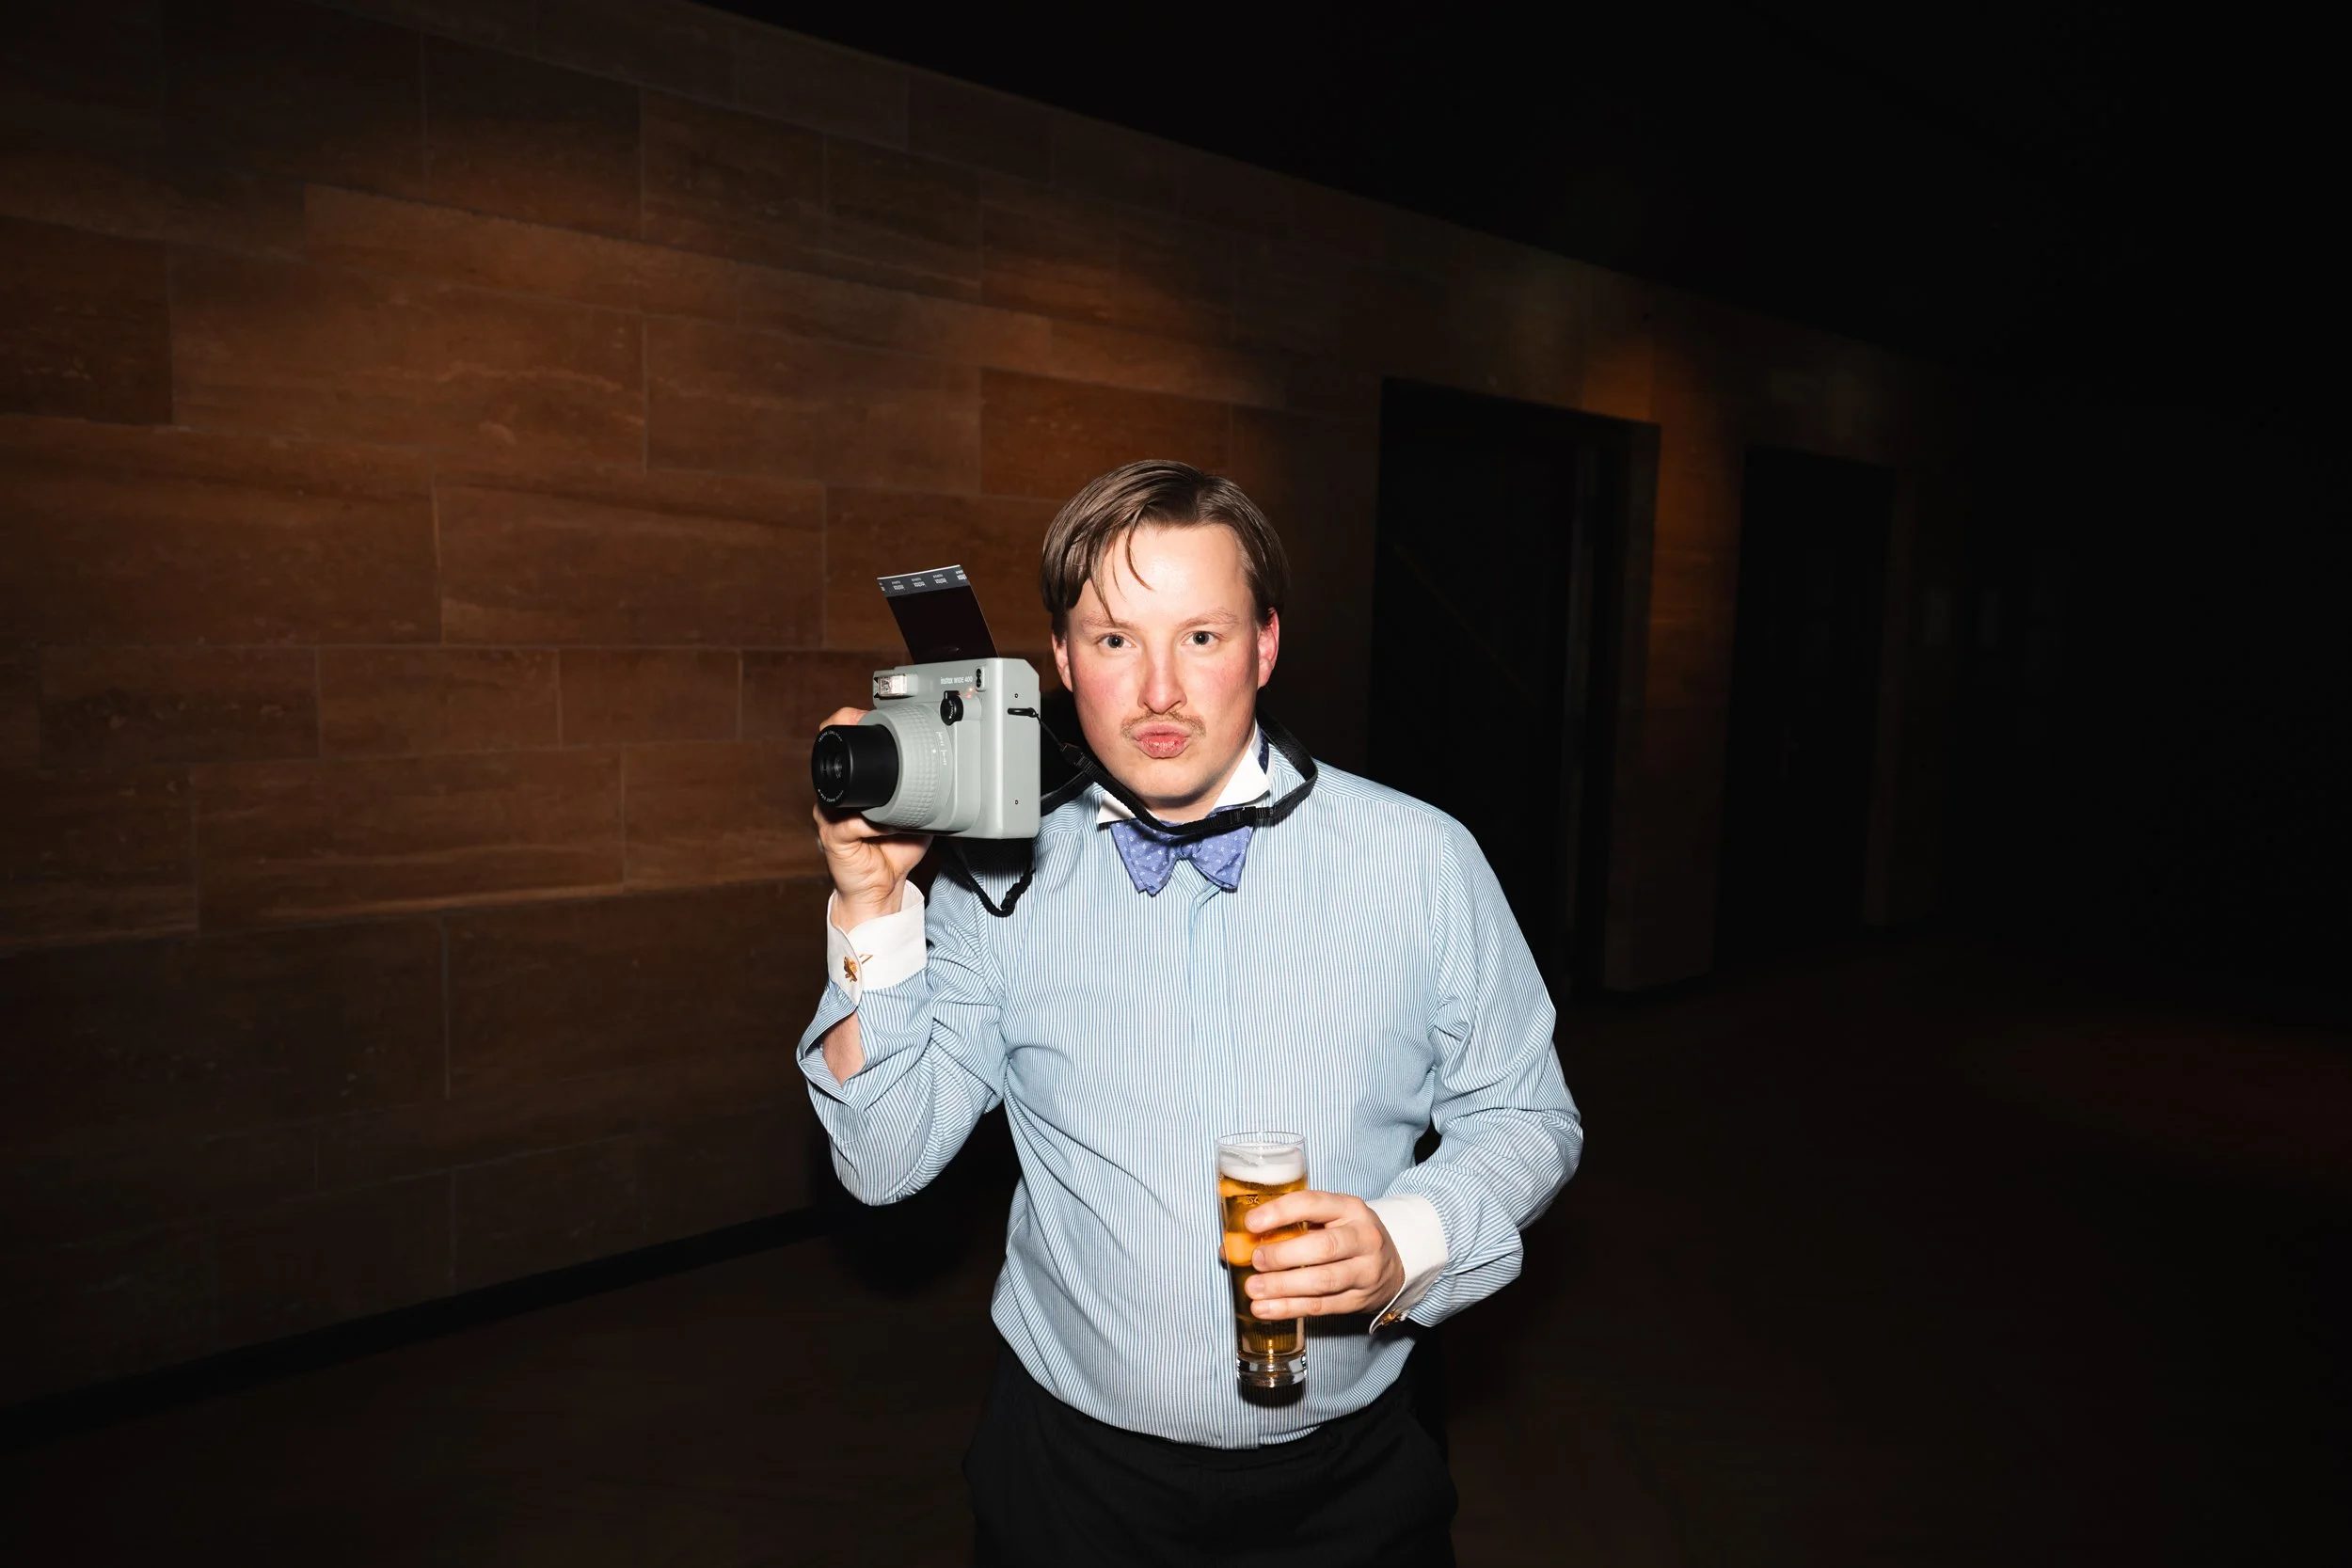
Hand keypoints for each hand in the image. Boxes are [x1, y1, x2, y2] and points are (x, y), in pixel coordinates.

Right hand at [811, 706, 931, 927]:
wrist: (882, 887)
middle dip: (850, 741)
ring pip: (840, 789)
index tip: (866, 712)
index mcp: (853, 784)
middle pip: (834, 758)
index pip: (843, 745)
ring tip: (892, 791)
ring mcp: (830, 815)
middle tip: (872, 734)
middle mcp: (837, 795)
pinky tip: (890, 827)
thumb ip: (926, 790)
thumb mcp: (917, 811)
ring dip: (869, 788)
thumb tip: (957, 769)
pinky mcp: (833, 837)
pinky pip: (851, 824)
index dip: (850, 723)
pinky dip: (875, 825)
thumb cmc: (895, 848)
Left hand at [1242, 1190, 1403, 1319]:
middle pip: (1322, 1247)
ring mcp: (1364, 1271)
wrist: (1390, 1263)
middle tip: (1255, 1260)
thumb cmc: (1345, 1235)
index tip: (1251, 1223)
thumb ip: (1286, 1226)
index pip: (1313, 1204)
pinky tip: (1265, 1309)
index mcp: (1349, 1208)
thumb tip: (1230, 1244)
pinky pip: (1321, 1307)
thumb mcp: (1327, 1219)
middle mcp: (1362, 1238)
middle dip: (1283, 1255)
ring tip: (1254, 1289)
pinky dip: (1289, 1308)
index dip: (1280, 1212)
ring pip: (1322, 1281)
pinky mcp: (1358, 1300)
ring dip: (1283, 1287)